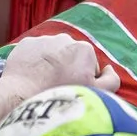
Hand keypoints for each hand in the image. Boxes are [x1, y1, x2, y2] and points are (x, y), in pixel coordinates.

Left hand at [0, 33, 114, 99]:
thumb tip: (108, 68)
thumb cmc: (62, 96)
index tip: (73, 89)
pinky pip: (34, 53)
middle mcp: (65, 39)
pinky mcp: (25, 44)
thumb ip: (111, 80)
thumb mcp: (98, 93)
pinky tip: (31, 76)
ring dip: (50, 65)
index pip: (89, 65)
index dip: (83, 79)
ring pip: (52, 54)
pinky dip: (34, 62)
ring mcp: (43, 40)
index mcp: (84, 49)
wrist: (24, 95)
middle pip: (70, 57)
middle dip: (67, 69)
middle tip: (57, 87)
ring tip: (43, 82)